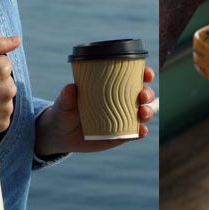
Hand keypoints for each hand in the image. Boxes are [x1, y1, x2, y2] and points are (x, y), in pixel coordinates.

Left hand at [35, 66, 155, 155]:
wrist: (60, 135)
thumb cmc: (64, 112)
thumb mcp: (64, 103)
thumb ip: (67, 97)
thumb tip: (70, 88)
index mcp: (110, 88)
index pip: (132, 77)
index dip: (144, 74)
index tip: (147, 73)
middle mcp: (120, 102)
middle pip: (142, 95)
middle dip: (148, 94)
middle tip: (142, 96)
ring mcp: (122, 119)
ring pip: (142, 113)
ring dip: (148, 112)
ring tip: (143, 114)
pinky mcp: (120, 136)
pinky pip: (135, 134)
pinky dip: (141, 132)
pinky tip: (141, 131)